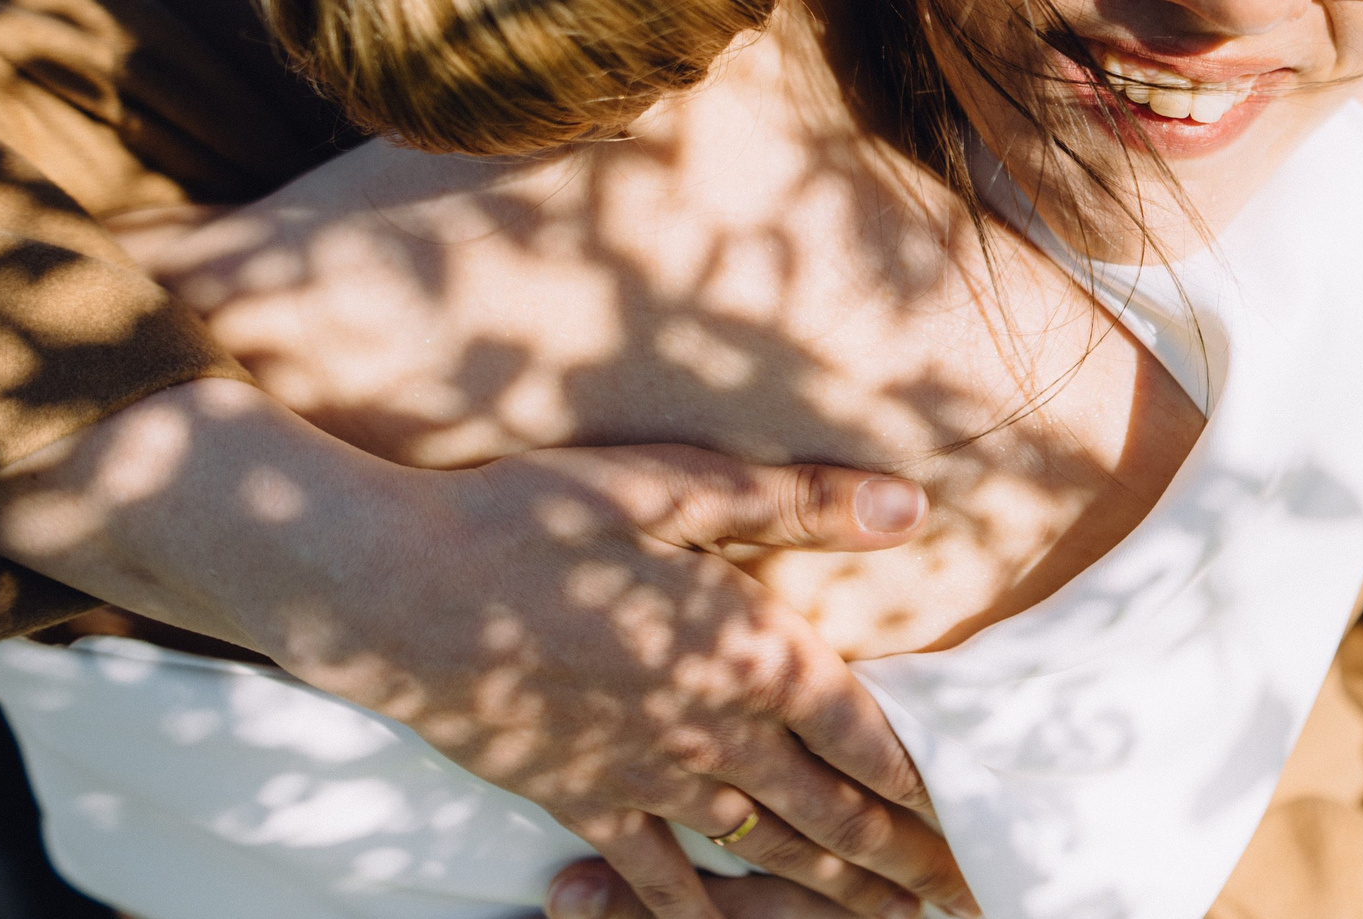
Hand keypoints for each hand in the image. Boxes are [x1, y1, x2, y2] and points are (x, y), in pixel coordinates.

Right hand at [0, 381, 974, 918]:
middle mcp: (708, 729)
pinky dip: (698, 909)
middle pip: (828, 811)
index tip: (968, 821)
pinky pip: (653, 875)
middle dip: (897, 859)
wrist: (394, 586)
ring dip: (824, 890)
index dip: (923, 782)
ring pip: (758, 851)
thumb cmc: (537, 516)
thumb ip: (804, 503)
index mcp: (750, 651)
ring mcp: (641, 775)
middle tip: (957, 897)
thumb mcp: (681, 486)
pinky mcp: (576, 800)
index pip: (864, 734)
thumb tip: (916, 503)